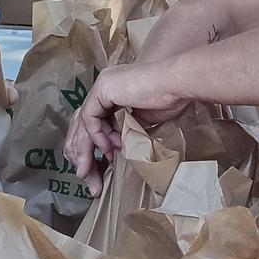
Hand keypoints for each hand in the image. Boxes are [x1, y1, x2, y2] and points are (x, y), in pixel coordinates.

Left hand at [63, 64, 190, 194]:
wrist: (177, 84)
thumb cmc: (169, 99)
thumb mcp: (142, 120)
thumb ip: (127, 128)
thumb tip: (119, 144)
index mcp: (113, 91)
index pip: (94, 120)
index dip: (94, 143)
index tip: (102, 163)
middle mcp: (104, 87)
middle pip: (82, 121)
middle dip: (82, 149)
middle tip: (84, 173)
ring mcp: (102, 86)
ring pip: (83, 121)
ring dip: (85, 148)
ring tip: (88, 169)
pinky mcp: (103, 88)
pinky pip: (90, 117)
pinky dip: (96, 135)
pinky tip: (106, 148)